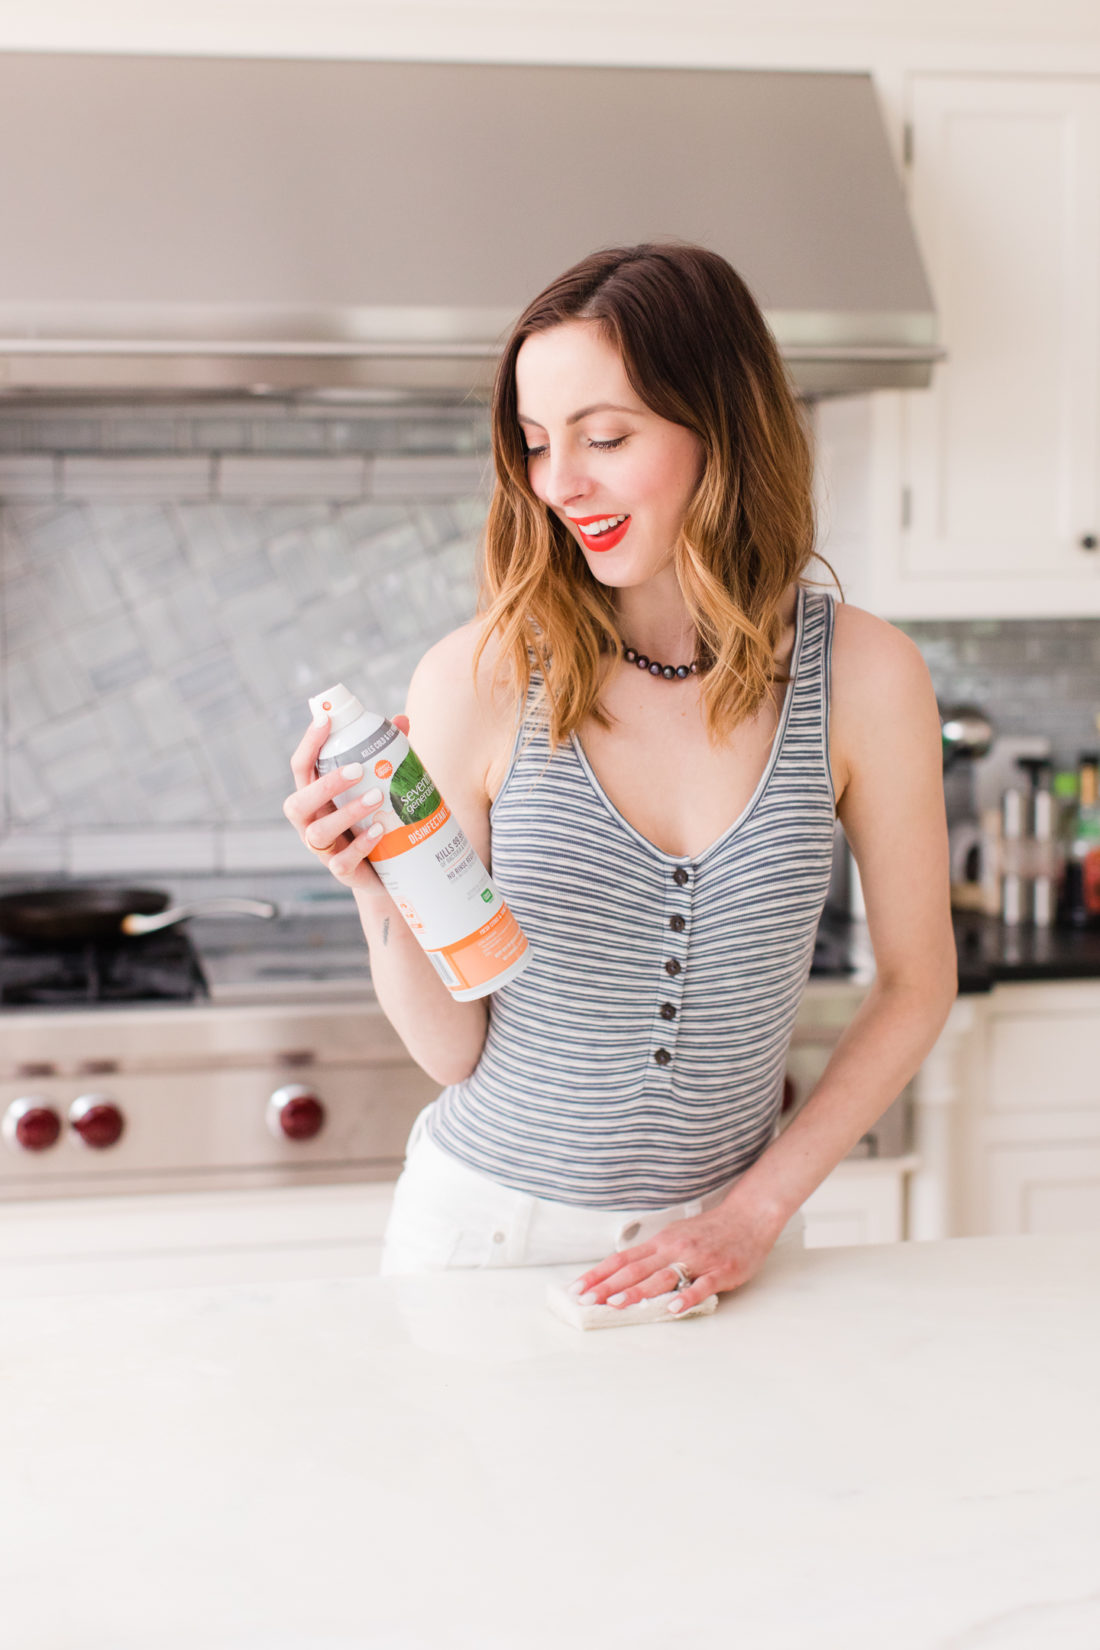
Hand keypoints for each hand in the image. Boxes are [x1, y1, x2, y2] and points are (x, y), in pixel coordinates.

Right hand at [283, 712, 410, 893]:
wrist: (386, 872)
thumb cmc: (373, 819)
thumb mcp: (376, 786)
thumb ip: (385, 755)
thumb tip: (402, 720)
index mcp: (314, 797)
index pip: (301, 767)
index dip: (309, 743)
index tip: (326, 719)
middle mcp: (311, 822)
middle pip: (299, 803)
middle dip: (325, 785)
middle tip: (358, 769)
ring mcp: (323, 849)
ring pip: (319, 833)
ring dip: (347, 813)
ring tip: (377, 797)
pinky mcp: (341, 871)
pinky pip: (342, 862)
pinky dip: (360, 846)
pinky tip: (379, 830)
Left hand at [568, 1193, 785, 1316]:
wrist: (748, 1217)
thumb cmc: (710, 1231)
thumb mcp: (676, 1236)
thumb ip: (654, 1255)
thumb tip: (624, 1275)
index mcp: (661, 1242)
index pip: (622, 1259)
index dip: (599, 1274)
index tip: (577, 1288)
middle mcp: (674, 1249)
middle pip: (635, 1269)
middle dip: (608, 1286)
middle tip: (586, 1300)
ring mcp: (697, 1260)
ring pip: (662, 1278)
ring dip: (638, 1291)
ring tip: (617, 1305)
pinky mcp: (720, 1271)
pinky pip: (701, 1286)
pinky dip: (686, 1297)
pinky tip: (672, 1309)